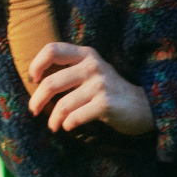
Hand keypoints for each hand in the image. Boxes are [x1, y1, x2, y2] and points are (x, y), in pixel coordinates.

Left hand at [28, 42, 154, 134]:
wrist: (143, 105)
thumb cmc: (109, 90)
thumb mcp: (92, 71)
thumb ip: (70, 69)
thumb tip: (36, 82)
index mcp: (86, 54)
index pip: (52, 49)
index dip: (37, 64)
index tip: (33, 80)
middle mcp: (92, 65)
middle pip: (51, 82)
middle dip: (37, 100)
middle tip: (34, 110)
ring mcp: (100, 84)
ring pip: (62, 105)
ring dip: (53, 119)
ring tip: (53, 125)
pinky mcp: (105, 103)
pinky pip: (75, 117)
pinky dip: (67, 124)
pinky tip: (68, 126)